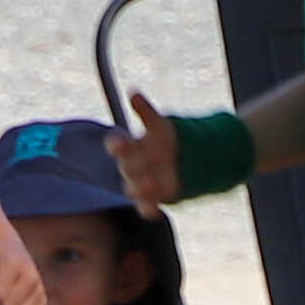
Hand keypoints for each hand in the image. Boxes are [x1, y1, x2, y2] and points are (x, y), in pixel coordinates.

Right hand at [111, 88, 191, 209]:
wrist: (188, 161)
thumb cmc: (165, 141)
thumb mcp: (159, 126)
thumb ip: (146, 112)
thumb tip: (133, 93)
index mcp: (130, 147)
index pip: (116, 146)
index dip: (116, 145)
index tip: (120, 142)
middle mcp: (132, 166)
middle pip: (126, 166)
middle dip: (131, 164)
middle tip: (140, 161)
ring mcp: (142, 183)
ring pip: (132, 188)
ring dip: (139, 188)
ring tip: (151, 184)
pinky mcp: (154, 198)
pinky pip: (145, 207)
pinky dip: (148, 209)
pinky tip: (152, 211)